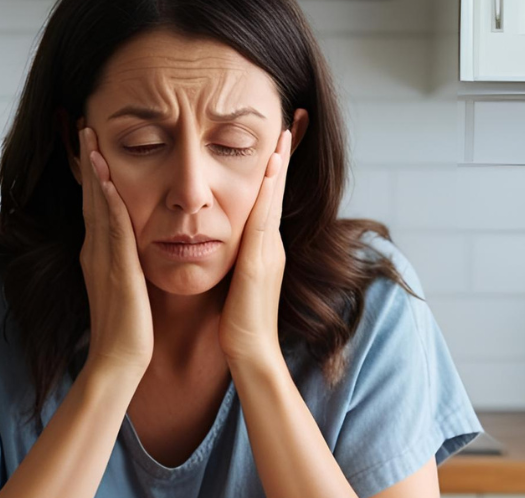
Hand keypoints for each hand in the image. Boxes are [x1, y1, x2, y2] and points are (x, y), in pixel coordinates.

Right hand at [77, 124, 153, 376]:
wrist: (119, 361)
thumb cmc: (128, 333)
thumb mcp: (127, 291)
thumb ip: (127, 269)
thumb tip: (134, 256)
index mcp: (99, 256)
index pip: (95, 208)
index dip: (93, 177)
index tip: (94, 148)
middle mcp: (95, 251)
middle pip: (89, 197)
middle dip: (87, 161)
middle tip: (84, 126)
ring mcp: (101, 257)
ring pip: (96, 204)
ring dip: (92, 168)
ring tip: (89, 135)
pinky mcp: (114, 266)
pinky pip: (110, 224)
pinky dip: (105, 197)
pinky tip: (104, 174)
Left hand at [219, 128, 291, 369]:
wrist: (250, 352)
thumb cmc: (239, 324)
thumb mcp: (238, 283)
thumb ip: (239, 262)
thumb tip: (231, 247)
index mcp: (265, 248)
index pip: (269, 198)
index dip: (275, 168)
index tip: (279, 136)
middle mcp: (272, 244)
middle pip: (278, 190)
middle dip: (285, 154)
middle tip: (293, 118)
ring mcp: (271, 252)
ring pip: (275, 198)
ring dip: (280, 163)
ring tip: (284, 131)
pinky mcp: (262, 261)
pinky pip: (266, 218)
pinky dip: (270, 190)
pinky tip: (271, 168)